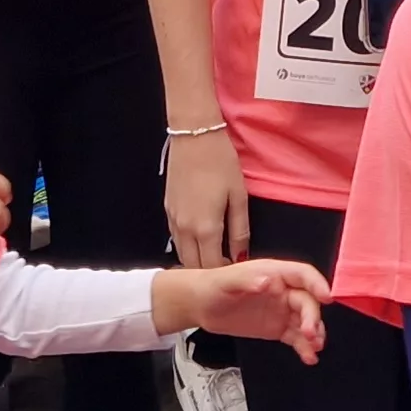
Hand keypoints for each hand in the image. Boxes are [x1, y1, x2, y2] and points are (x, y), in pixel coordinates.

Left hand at [152, 258, 330, 363]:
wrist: (201, 304)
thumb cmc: (214, 286)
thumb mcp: (228, 280)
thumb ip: (248, 280)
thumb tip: (269, 282)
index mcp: (275, 273)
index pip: (303, 275)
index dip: (317, 284)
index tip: (327, 297)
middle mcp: (283, 291)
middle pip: (308, 301)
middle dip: (313, 317)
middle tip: (310, 332)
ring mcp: (282, 311)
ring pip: (306, 322)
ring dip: (314, 333)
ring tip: (314, 347)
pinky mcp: (277, 329)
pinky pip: (296, 338)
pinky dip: (305, 347)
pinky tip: (309, 357)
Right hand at [163, 126, 248, 267]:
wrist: (193, 135)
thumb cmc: (221, 163)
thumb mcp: (238, 196)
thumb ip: (240, 230)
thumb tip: (242, 257)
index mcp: (205, 228)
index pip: (212, 268)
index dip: (225, 275)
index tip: (238, 271)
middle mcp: (184, 229)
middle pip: (194, 266)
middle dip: (210, 273)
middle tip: (228, 267)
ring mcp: (173, 220)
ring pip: (182, 254)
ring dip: (197, 261)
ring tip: (216, 255)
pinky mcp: (167, 210)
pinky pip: (176, 239)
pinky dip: (187, 247)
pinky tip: (200, 241)